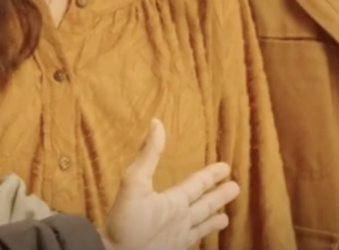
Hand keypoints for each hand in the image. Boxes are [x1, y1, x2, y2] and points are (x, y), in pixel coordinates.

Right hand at [101, 119, 238, 248]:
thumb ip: (148, 154)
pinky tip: (199, 239)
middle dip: (220, 196)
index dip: (211, 175)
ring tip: (225, 218)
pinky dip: (200, 238)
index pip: (198, 185)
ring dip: (214, 221)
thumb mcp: (133, 181)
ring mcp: (179, 238)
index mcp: (176, 202)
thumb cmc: (126, 218)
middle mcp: (183, 220)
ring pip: (202, 227)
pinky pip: (192, 242)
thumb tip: (157, 124)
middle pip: (206, 206)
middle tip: (235, 189)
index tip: (226, 168)